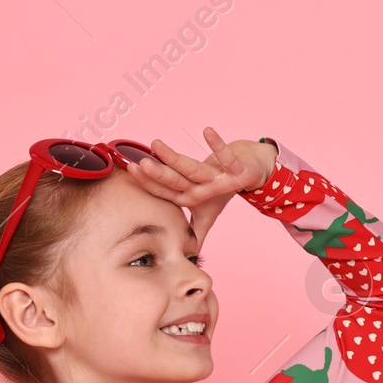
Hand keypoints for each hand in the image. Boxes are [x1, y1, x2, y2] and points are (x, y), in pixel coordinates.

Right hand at [125, 126, 277, 244]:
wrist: (251, 174)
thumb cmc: (221, 191)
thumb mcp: (204, 210)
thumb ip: (192, 227)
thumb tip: (181, 252)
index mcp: (192, 197)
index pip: (166, 191)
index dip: (149, 182)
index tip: (130, 167)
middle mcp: (204, 191)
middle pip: (178, 183)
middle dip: (160, 174)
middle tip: (141, 164)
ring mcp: (221, 180)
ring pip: (195, 170)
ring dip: (176, 159)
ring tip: (157, 144)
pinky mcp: (238, 171)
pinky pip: (227, 157)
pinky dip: (218, 145)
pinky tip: (207, 131)